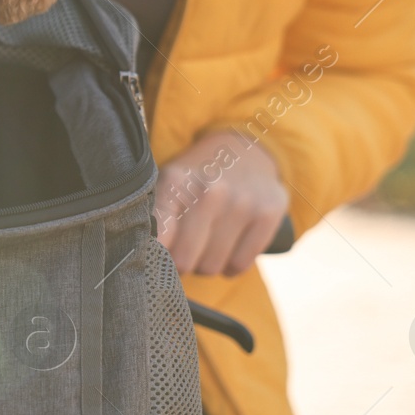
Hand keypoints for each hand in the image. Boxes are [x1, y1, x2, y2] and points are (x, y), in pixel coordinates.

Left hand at [155, 129, 288, 276]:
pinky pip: (240, 264)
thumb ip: (152, 220)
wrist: (243, 147)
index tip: (155, 257)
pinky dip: (231, 266)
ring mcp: (242, 202)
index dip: (154, 258)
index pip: (157, 240)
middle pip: (184, 261)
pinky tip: (227, 250)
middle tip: (182, 249)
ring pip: (212, 267)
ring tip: (205, 244)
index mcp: (176, 182)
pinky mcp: (268, 213)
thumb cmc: (194, 179)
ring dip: (205, 265)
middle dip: (180, 263)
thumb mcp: (165, 186)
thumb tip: (146, 262)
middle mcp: (210, 191)